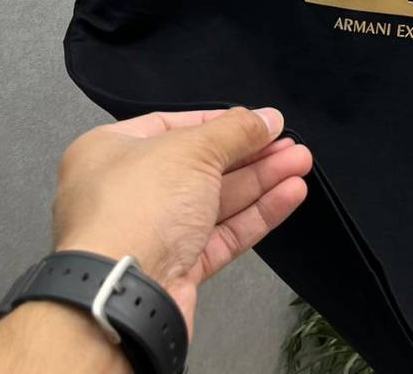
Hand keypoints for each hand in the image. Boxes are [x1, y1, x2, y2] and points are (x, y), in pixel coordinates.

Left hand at [51, 106, 311, 334]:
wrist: (122, 295)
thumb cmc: (137, 207)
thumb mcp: (193, 150)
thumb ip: (236, 131)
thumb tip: (267, 118)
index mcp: (112, 151)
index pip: (174, 126)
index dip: (220, 122)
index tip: (258, 121)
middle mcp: (128, 191)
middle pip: (202, 164)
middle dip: (251, 154)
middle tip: (290, 143)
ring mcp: (153, 232)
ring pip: (217, 200)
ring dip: (261, 181)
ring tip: (301, 163)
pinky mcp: (177, 268)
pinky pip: (222, 234)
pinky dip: (257, 214)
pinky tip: (289, 194)